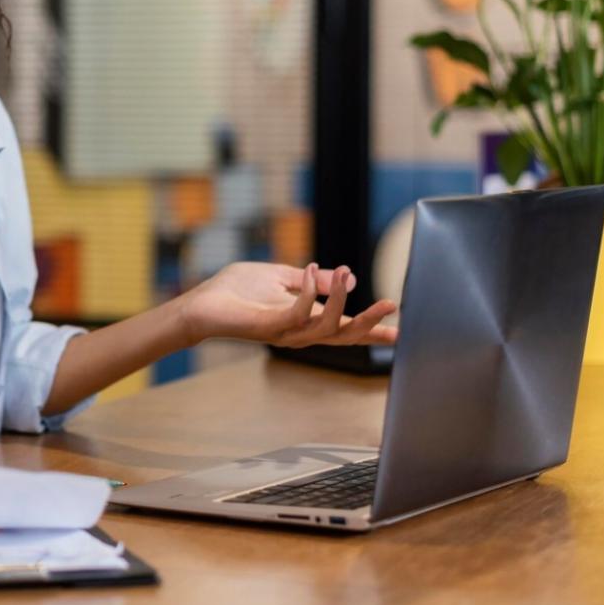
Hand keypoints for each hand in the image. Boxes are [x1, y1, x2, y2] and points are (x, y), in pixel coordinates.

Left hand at [177, 262, 397, 348]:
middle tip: (392, 304)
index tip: (402, 329)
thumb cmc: (236, 291)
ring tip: (348, 272)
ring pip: (326, 328)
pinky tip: (312, 269)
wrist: (201, 303)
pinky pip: (298, 312)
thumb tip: (343, 276)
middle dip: (370, 323)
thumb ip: (312, 280)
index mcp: (304, 321)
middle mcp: (298, 332)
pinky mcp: (268, 326)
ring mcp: (284, 332)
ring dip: (341, 299)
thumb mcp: (281, 277)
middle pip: (343, 336)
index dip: (372, 330)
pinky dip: (310, 290)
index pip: (344, 328)